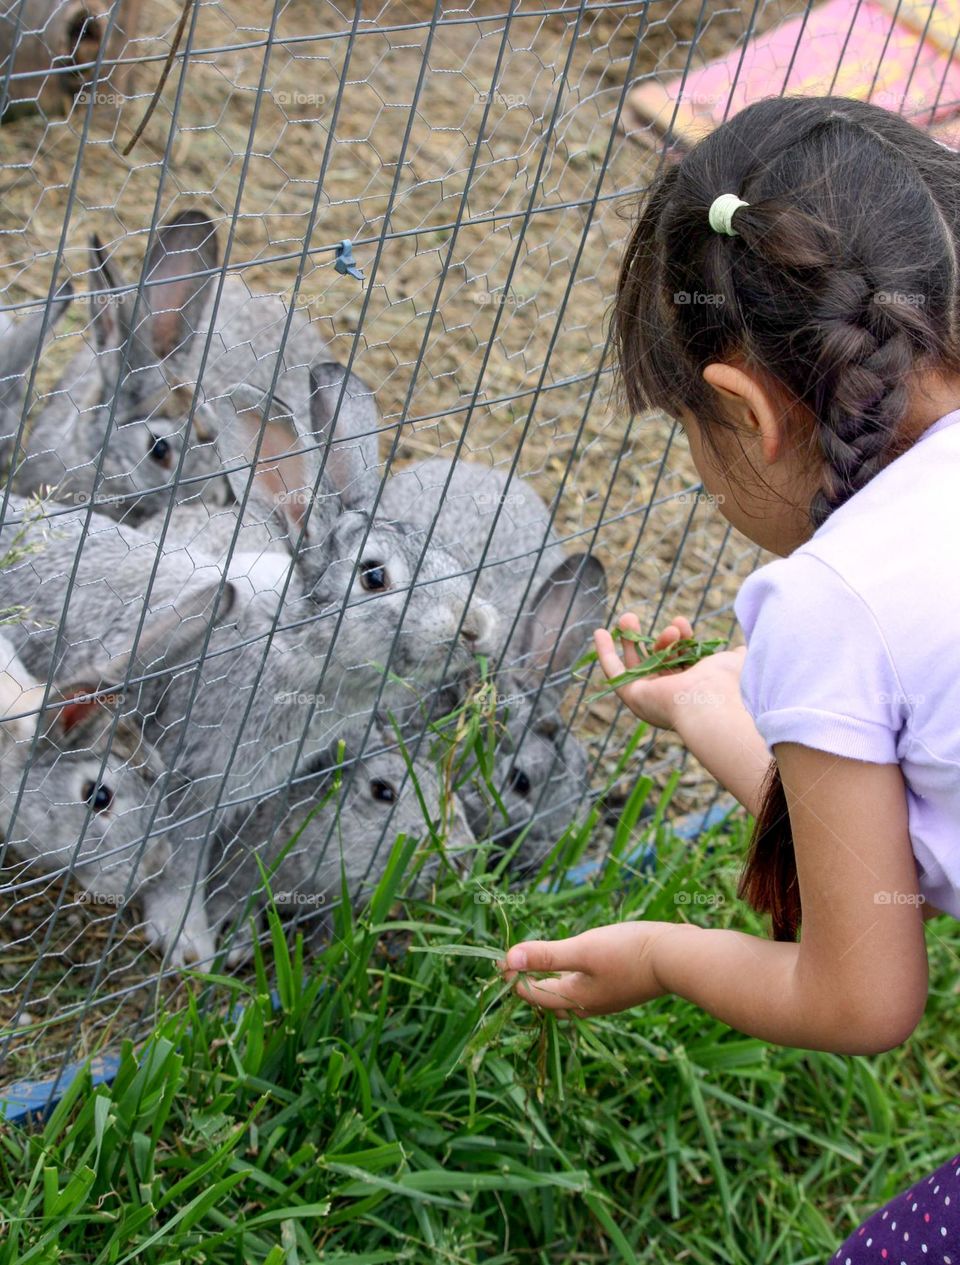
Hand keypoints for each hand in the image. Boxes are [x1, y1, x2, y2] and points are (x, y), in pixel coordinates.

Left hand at [499, 921, 673, 1016]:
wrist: (677, 958)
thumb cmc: (628, 953)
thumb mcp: (583, 949)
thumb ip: (546, 955)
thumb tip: (508, 959)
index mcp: (575, 1000)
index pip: (533, 995)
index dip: (513, 978)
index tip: (498, 960)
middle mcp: (587, 1006)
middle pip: (549, 999)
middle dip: (529, 983)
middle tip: (512, 964)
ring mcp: (605, 998)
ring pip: (567, 994)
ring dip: (549, 979)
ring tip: (537, 962)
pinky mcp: (618, 987)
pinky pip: (583, 987)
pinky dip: (569, 976)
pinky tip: (573, 963)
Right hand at [594, 612, 745, 731]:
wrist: (712, 701)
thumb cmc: (727, 683)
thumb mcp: (733, 662)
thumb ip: (734, 655)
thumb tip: (742, 649)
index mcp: (693, 689)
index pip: (680, 660)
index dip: (679, 639)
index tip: (681, 622)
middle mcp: (670, 695)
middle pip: (655, 661)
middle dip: (651, 637)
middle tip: (655, 617)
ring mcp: (650, 696)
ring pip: (634, 663)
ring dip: (629, 638)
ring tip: (628, 617)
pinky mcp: (632, 695)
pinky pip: (615, 672)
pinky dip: (605, 653)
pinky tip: (599, 633)